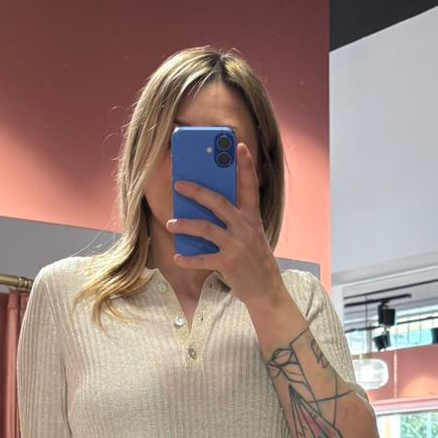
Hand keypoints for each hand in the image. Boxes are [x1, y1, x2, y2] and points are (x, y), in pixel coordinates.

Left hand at [167, 142, 282, 308]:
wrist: (266, 291)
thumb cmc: (255, 261)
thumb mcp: (252, 237)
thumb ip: (237, 221)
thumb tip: (208, 210)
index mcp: (252, 219)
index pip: (250, 187)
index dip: (245, 166)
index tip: (239, 146)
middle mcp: (245, 228)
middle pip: (219, 202)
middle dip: (197, 191)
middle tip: (179, 184)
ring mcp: (237, 245)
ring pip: (206, 229)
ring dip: (185, 225)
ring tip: (170, 223)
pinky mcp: (228, 263)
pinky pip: (203, 258)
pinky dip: (188, 259)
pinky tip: (177, 257)